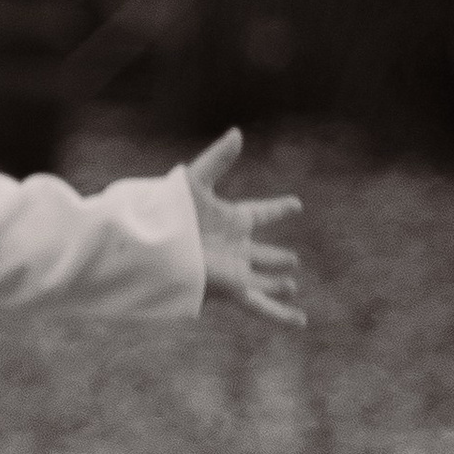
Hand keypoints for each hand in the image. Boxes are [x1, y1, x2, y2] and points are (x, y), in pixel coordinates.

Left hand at [185, 128, 304, 328]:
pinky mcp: (234, 289)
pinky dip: (281, 315)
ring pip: (265, 281)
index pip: (260, 213)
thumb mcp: (196, 182)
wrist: (153, 248)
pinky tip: (300, 321)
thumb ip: (218, 159)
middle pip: (261, 253)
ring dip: (278, 283)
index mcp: (230, 219)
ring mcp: (236, 270)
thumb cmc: (170, 214)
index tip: (296, 205)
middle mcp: (235, 246)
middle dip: (276, 257)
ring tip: (292, 285)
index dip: (278, 210)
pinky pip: (262, 305)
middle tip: (293, 259)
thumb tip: (237, 132)